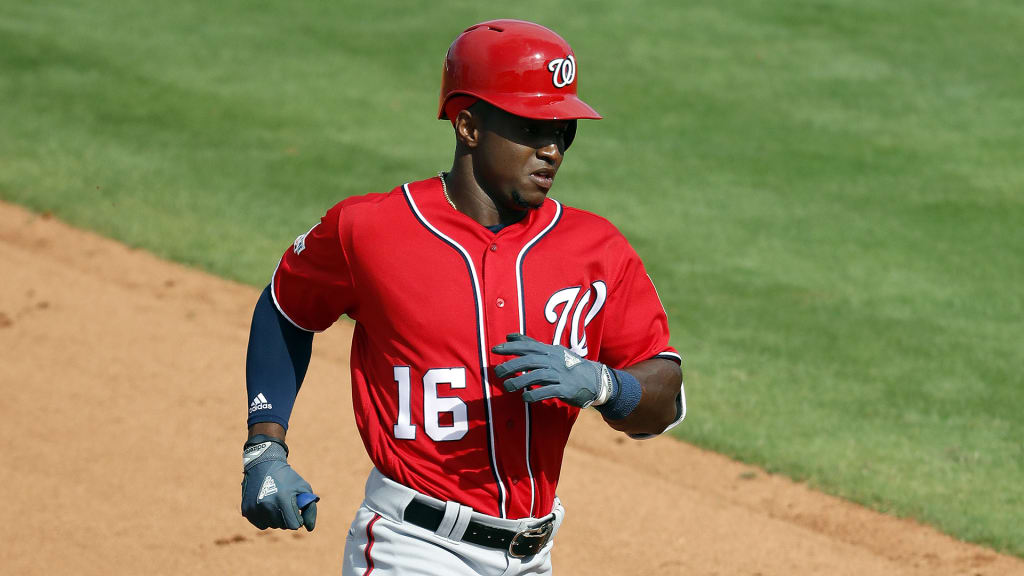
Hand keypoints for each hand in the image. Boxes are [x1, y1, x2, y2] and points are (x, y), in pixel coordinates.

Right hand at [241, 436, 318, 530]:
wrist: (263, 464)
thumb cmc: (287, 477)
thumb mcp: (303, 488)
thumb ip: (310, 508)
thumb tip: (309, 529)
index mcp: (283, 499)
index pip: (294, 525)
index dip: (299, 520)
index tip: (298, 513)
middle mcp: (267, 506)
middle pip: (283, 526)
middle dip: (287, 517)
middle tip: (285, 504)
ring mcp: (255, 509)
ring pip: (272, 525)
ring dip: (276, 518)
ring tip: (276, 502)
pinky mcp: (247, 510)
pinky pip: (261, 524)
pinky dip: (265, 518)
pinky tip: (266, 505)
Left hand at [492, 333, 612, 407]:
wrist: (596, 380)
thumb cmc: (569, 365)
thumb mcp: (553, 352)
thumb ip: (531, 345)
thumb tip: (510, 336)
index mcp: (551, 351)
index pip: (528, 346)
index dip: (511, 347)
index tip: (495, 349)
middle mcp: (555, 361)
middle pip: (530, 361)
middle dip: (512, 365)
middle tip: (497, 372)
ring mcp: (561, 375)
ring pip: (537, 376)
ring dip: (520, 381)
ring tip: (508, 386)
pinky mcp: (565, 389)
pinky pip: (548, 391)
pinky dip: (535, 394)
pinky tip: (525, 397)